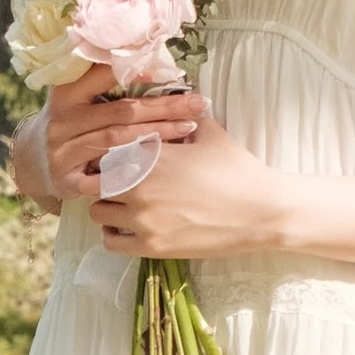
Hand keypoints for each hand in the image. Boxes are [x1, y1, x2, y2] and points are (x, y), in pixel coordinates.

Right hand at [29, 59, 205, 204]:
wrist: (32, 162)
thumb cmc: (68, 123)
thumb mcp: (75, 96)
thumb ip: (101, 79)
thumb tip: (149, 59)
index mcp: (66, 94)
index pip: (103, 76)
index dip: (138, 72)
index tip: (172, 72)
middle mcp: (63, 121)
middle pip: (121, 112)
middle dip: (163, 107)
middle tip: (198, 103)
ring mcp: (64, 152)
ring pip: (118, 141)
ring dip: (157, 134)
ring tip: (188, 127)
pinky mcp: (68, 182)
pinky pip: (107, 177)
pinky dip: (134, 170)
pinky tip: (162, 166)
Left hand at [63, 110, 292, 256]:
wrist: (260, 211)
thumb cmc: (237, 169)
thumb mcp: (210, 132)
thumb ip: (181, 118)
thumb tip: (167, 107)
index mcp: (150, 155)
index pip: (104, 150)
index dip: (106, 152)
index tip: (116, 156)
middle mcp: (139, 186)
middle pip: (94, 180)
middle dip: (102, 179)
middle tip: (116, 180)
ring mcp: (143, 219)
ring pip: (98, 211)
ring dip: (107, 206)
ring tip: (123, 204)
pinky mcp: (152, 246)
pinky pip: (110, 242)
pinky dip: (113, 233)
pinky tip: (128, 226)